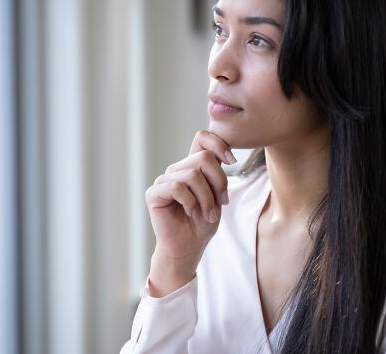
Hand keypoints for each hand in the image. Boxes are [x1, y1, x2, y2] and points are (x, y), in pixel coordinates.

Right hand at [145, 129, 236, 295]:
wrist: (189, 247)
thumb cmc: (203, 222)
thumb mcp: (218, 195)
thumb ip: (217, 174)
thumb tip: (226, 157)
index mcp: (192, 166)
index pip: (202, 138)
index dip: (219, 144)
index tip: (232, 161)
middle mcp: (177, 170)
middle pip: (203, 159)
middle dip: (218, 182)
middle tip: (221, 203)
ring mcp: (164, 180)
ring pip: (192, 175)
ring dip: (207, 198)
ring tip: (209, 214)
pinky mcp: (154, 193)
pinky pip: (177, 188)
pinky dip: (190, 202)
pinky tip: (192, 213)